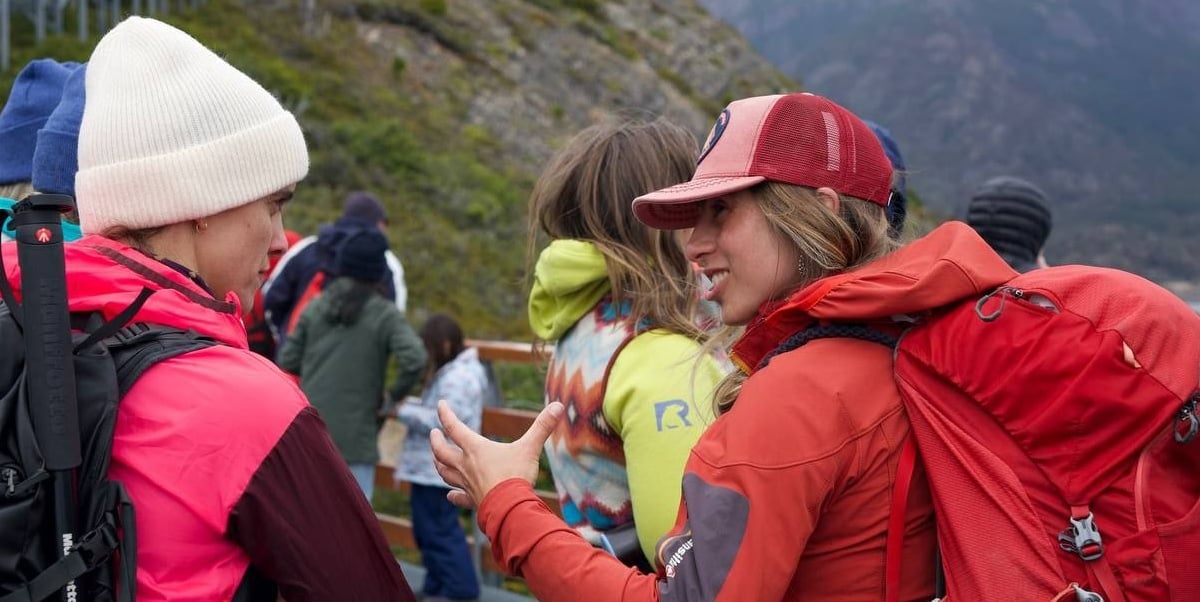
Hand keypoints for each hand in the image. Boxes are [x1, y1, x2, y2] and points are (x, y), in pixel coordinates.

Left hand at [431, 400, 562, 508]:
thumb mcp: (530, 447)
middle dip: (435, 441)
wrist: (510, 508)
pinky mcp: (472, 500)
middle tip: (433, 433)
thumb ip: (542, 427)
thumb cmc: (517, 476)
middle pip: (441, 451)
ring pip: (444, 472)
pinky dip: (453, 495)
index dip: (445, 414)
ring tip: (437, 459)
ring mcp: (466, 484)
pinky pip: (458, 497)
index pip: (453, 427)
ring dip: (438, 464)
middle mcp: (466, 465)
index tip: (440, 404)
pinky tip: (450, 495)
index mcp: (475, 449)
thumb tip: (559, 405)